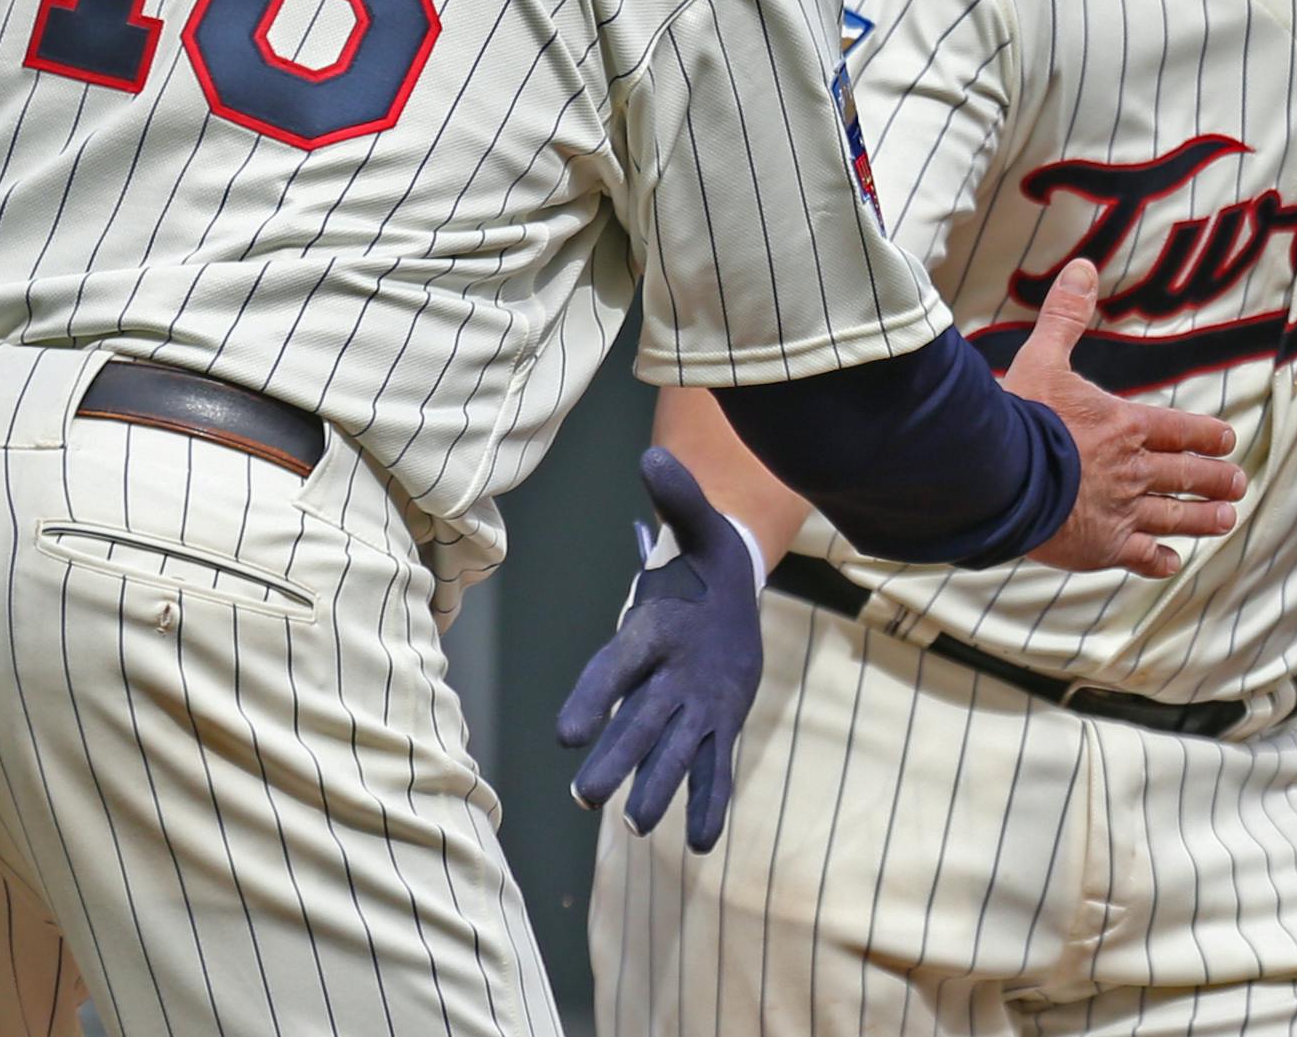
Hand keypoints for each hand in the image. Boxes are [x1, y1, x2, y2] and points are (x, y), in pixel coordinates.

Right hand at [555, 447, 764, 852]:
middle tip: (588, 796)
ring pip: (669, 752)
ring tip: (641, 825)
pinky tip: (700, 843)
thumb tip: (654, 453)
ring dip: (657, 788)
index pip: (613, 668)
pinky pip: (713, 768)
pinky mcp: (718, 723)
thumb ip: (677, 499)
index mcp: (648, 631)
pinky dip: (707, 804)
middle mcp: (660, 677)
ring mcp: (689, 705)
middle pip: (634, 722)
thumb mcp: (699, 525)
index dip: (592, 697)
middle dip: (615, 758)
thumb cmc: (704, 556)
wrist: (730, 590)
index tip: (566, 731)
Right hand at [1006, 259, 1244, 578]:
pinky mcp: (1102, 545)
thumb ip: (1066, 316)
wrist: (1003, 474)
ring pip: (1174, 516)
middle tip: (1239, 483)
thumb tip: (1083, 268)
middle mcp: (1132, 470)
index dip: (1205, 435)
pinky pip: (1139, 556)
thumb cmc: (1021, 415)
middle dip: (1215, 478)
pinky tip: (1170, 563)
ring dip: (1203, 518)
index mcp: (1124, 425)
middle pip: (1185, 474)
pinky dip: (1157, 560)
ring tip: (1227, 519)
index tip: (1228, 440)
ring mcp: (1121, 511)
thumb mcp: (1043, 357)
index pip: (1177, 430)